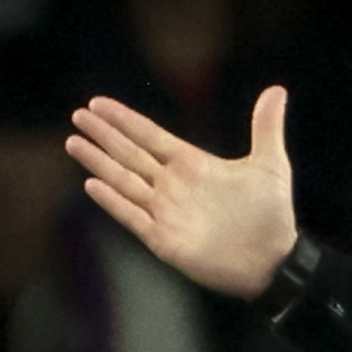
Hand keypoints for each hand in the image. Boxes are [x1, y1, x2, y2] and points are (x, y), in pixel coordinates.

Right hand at [70, 87, 301, 300]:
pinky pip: (132, 217)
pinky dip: (113, 202)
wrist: (275, 260)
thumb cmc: (273, 215)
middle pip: (129, 154)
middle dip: (103, 135)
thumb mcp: (271, 165)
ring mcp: (166, 212)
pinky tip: (93, 184)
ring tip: (74, 143)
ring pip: (124, 181)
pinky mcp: (164, 240)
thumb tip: (277, 91)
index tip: (98, 103)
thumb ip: (266, 127)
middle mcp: (173, 185)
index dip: (123, 119)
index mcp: (192, 164)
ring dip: (99, 163)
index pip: (149, 136)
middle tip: (78, 116)